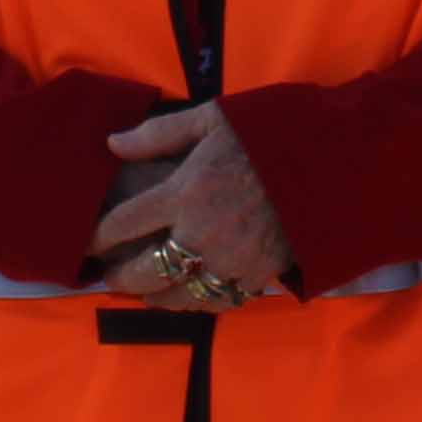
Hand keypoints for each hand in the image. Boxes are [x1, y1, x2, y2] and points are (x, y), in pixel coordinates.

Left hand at [93, 103, 294, 308]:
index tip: (88, 244)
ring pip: (177, 296)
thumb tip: (112, 145)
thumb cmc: (268, 132)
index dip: (98, 238)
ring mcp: (229, 260)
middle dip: (120, 277)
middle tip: (109, 277)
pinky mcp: (256, 276)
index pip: (123, 224)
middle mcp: (200, 232)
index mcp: (184, 191)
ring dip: (155, 297)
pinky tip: (188, 296)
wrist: (332, 159)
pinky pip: (216, 301)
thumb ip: (158, 135)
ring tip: (144, 293)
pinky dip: (196, 302)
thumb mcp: (213, 118)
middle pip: (145, 270)